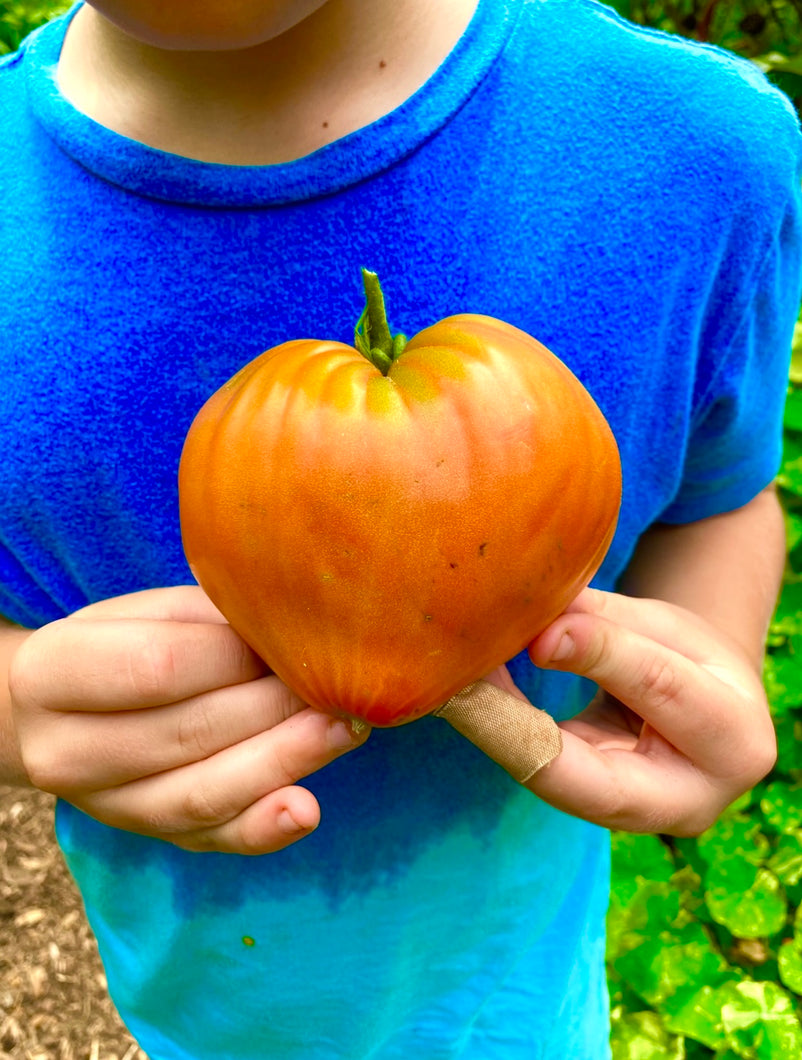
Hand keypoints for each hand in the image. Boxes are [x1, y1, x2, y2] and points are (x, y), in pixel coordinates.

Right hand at [9, 586, 368, 853]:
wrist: (61, 713)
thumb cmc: (118, 644)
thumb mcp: (146, 612)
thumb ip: (208, 618)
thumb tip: (292, 625)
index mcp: (51, 675)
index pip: (154, 669)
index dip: (232, 657)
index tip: (289, 637)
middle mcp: (65, 754)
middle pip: (186, 734)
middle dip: (273, 706)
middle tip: (339, 681)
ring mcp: (107, 806)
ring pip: (201, 794)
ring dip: (283, 761)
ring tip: (344, 728)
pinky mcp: (152, 835)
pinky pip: (211, 840)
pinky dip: (262, 829)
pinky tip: (307, 809)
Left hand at [483, 588, 776, 835]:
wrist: (703, 717)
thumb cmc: (688, 661)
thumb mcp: (664, 629)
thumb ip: (602, 624)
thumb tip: (530, 608)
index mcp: (734, 740)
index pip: (659, 689)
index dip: (598, 655)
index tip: (539, 632)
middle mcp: (692, 802)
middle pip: (601, 782)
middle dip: (523, 736)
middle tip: (463, 689)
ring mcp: (639, 823)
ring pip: (559, 787)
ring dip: (498, 736)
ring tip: (452, 689)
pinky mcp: (596, 817)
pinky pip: (543, 779)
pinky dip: (502, 738)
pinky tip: (465, 701)